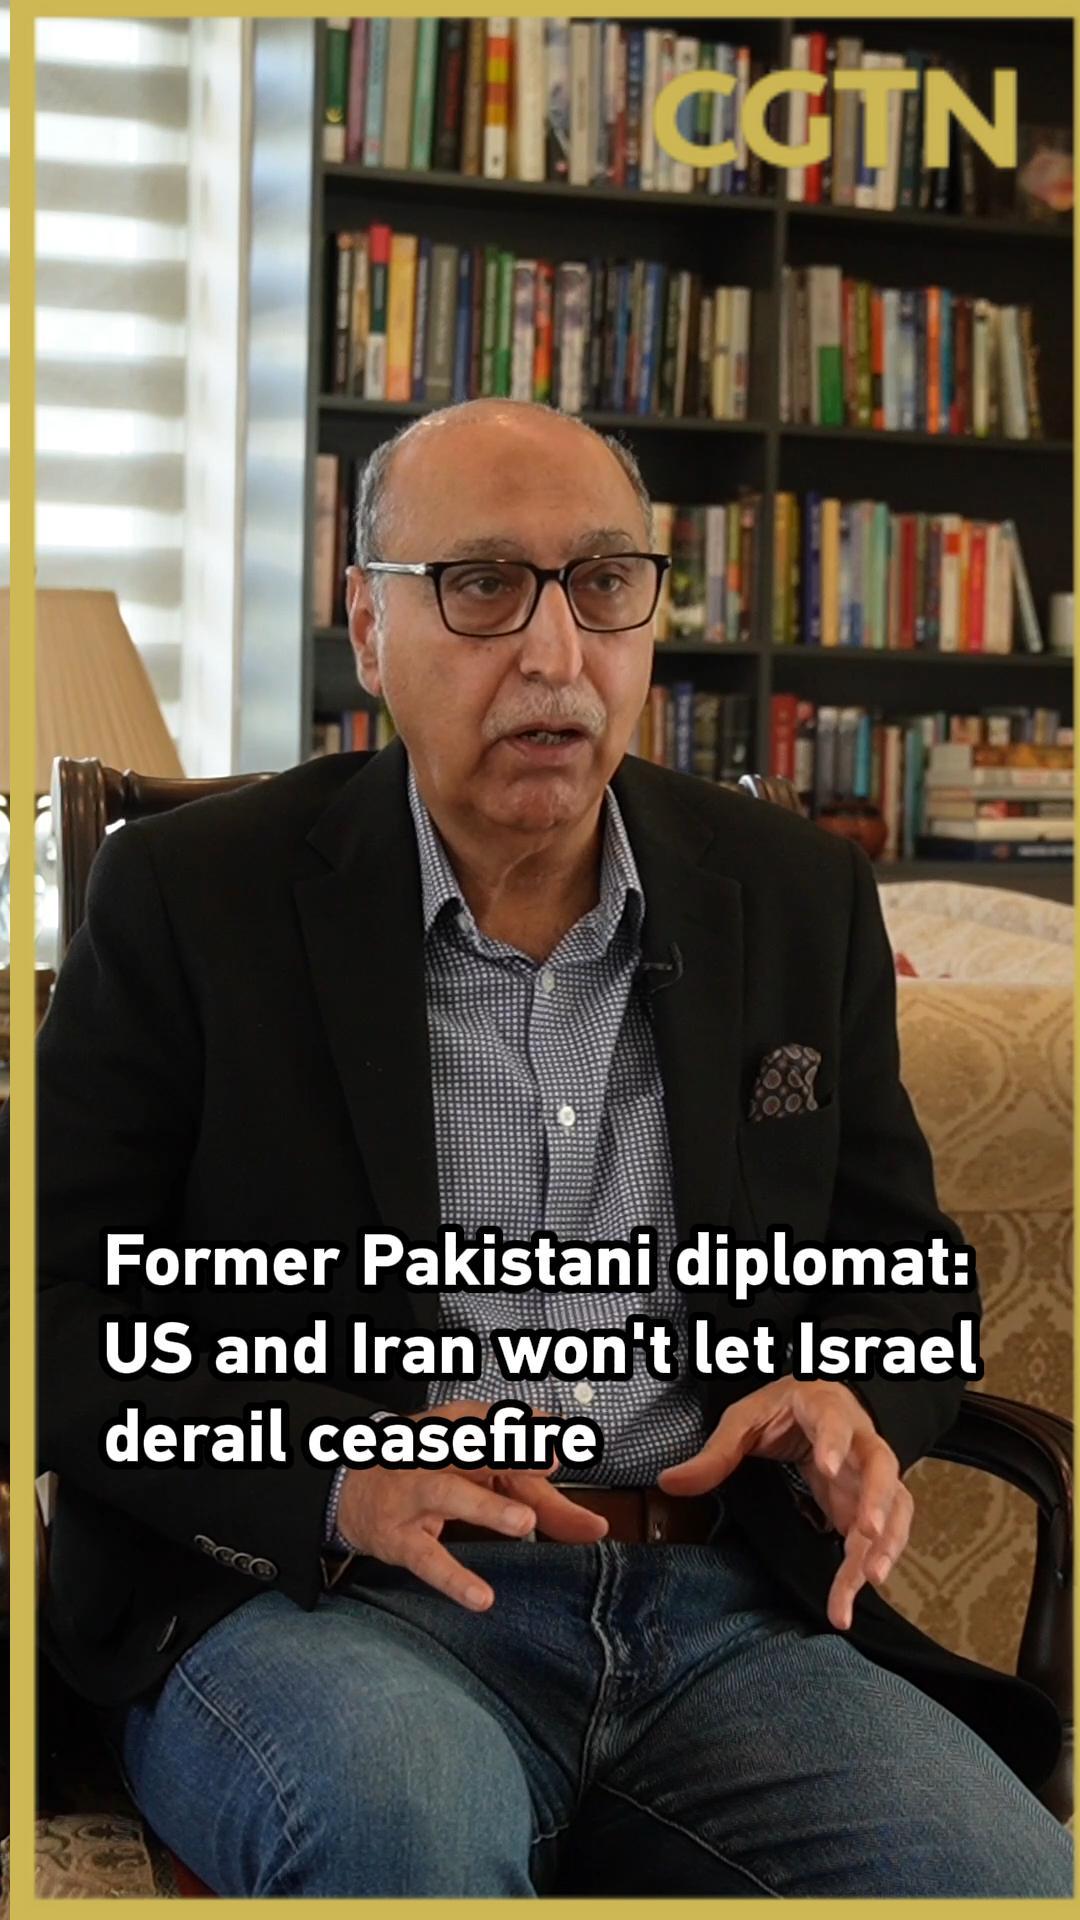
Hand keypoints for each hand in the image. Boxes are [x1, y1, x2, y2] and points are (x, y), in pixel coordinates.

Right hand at [335, 1398, 607, 1610]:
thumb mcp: (482, 1473)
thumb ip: (537, 1496)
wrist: (349, 1488)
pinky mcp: (398, 1536)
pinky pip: (426, 1558)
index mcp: (458, 1428)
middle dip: (512, 1453)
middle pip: (474, 1449)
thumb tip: (592, 1522)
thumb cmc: (429, 1473)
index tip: (562, 1442)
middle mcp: (434, 1453)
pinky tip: (481, 1596)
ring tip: (524, 1523)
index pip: (497, 1426)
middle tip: (551, 1460)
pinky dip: (453, 1577)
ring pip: (448, 1493)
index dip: (529, 1433)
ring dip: (485, 1506)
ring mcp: (413, 1493)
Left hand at [657, 1378, 912, 1631]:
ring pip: (894, 1506)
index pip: (835, 1423)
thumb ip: (715, 1453)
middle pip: (882, 1468)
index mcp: (825, 1410)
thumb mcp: (744, 1421)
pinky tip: (852, 1597)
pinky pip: (882, 1534)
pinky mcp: (870, 1504)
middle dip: (878, 1500)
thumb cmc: (781, 1410)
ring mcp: (870, 1475)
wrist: (819, 1403)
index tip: (828, 1469)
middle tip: (867, 1533)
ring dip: (887, 1542)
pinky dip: (871, 1563)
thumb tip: (669, 1482)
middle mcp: (859, 1442)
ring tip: (868, 1581)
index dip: (836, 1443)